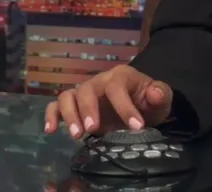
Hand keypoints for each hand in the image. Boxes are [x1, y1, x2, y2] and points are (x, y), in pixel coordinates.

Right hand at [43, 64, 172, 139]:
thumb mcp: (160, 99)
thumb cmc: (148, 102)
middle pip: (86, 89)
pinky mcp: (75, 107)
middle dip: (89, 109)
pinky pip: (56, 106)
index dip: (124, 106)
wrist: (140, 108)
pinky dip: (51, 116)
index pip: (117, 87)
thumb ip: (160, 95)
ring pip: (68, 97)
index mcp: (120, 76)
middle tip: (93, 130)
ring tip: (77, 135)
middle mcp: (99, 82)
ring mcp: (84, 93)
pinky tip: (51, 130)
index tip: (135, 127)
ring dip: (70, 115)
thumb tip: (155, 93)